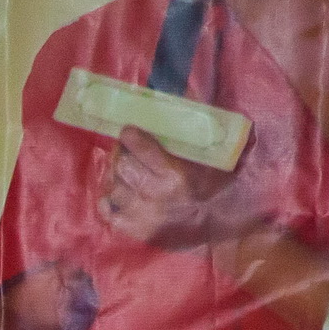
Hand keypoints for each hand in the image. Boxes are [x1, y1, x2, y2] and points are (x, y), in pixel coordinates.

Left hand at [94, 125, 261, 252]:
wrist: (220, 229)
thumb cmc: (218, 190)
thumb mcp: (214, 160)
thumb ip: (201, 134)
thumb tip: (193, 98)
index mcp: (175, 175)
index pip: (143, 149)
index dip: (131, 137)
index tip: (127, 131)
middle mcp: (155, 194)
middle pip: (123, 167)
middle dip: (120, 154)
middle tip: (122, 151)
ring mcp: (143, 215)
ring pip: (114, 188)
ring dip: (114, 176)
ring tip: (119, 171)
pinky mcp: (137, 231)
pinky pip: (110, 214)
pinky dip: (108, 202)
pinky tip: (113, 194)